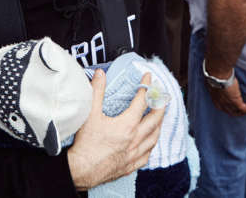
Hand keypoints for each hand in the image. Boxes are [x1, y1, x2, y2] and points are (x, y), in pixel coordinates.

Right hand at [67, 71, 163, 188]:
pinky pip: (147, 154)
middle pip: (155, 119)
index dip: (146, 87)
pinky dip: (151, 145)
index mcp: (127, 125)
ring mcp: (135, 153)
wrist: (83, 169)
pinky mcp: (131, 165)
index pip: (142, 101)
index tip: (148, 78)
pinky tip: (149, 143)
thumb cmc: (87, 144)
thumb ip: (97, 91)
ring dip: (159, 125)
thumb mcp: (90, 113)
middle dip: (160, 105)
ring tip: (159, 118)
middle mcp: (135, 139)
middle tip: (162, 97)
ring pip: (154, 137)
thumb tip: (101, 75)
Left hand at [205, 68, 245, 115]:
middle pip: (232, 112)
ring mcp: (228, 105)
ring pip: (239, 112)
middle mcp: (221, 105)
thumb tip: (220, 82)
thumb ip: (218, 86)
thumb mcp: (216, 83)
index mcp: (215, 101)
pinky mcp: (235, 102)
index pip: (224, 108)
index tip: (237, 105)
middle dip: (240, 112)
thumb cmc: (215, 74)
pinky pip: (245, 108)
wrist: (217, 73)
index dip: (231, 108)